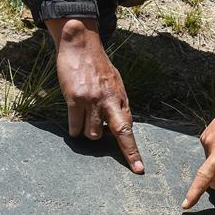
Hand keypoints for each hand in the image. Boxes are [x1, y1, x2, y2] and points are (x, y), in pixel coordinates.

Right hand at [46, 17, 144, 173]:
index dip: (133, 149)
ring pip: (93, 134)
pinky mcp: (75, 99)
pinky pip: (75, 126)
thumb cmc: (98, 65)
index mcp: (120, 97)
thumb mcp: (115, 82)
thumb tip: (121, 124)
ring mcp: (92, 101)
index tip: (139, 168)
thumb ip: (117, 103)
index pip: (130, 127)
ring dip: (90, 133)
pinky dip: (75, 129)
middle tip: (135, 168)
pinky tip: (75, 121)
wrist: (80, 45)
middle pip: (121, 132)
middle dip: (129, 153)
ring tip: (87, 120)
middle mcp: (109, 100)